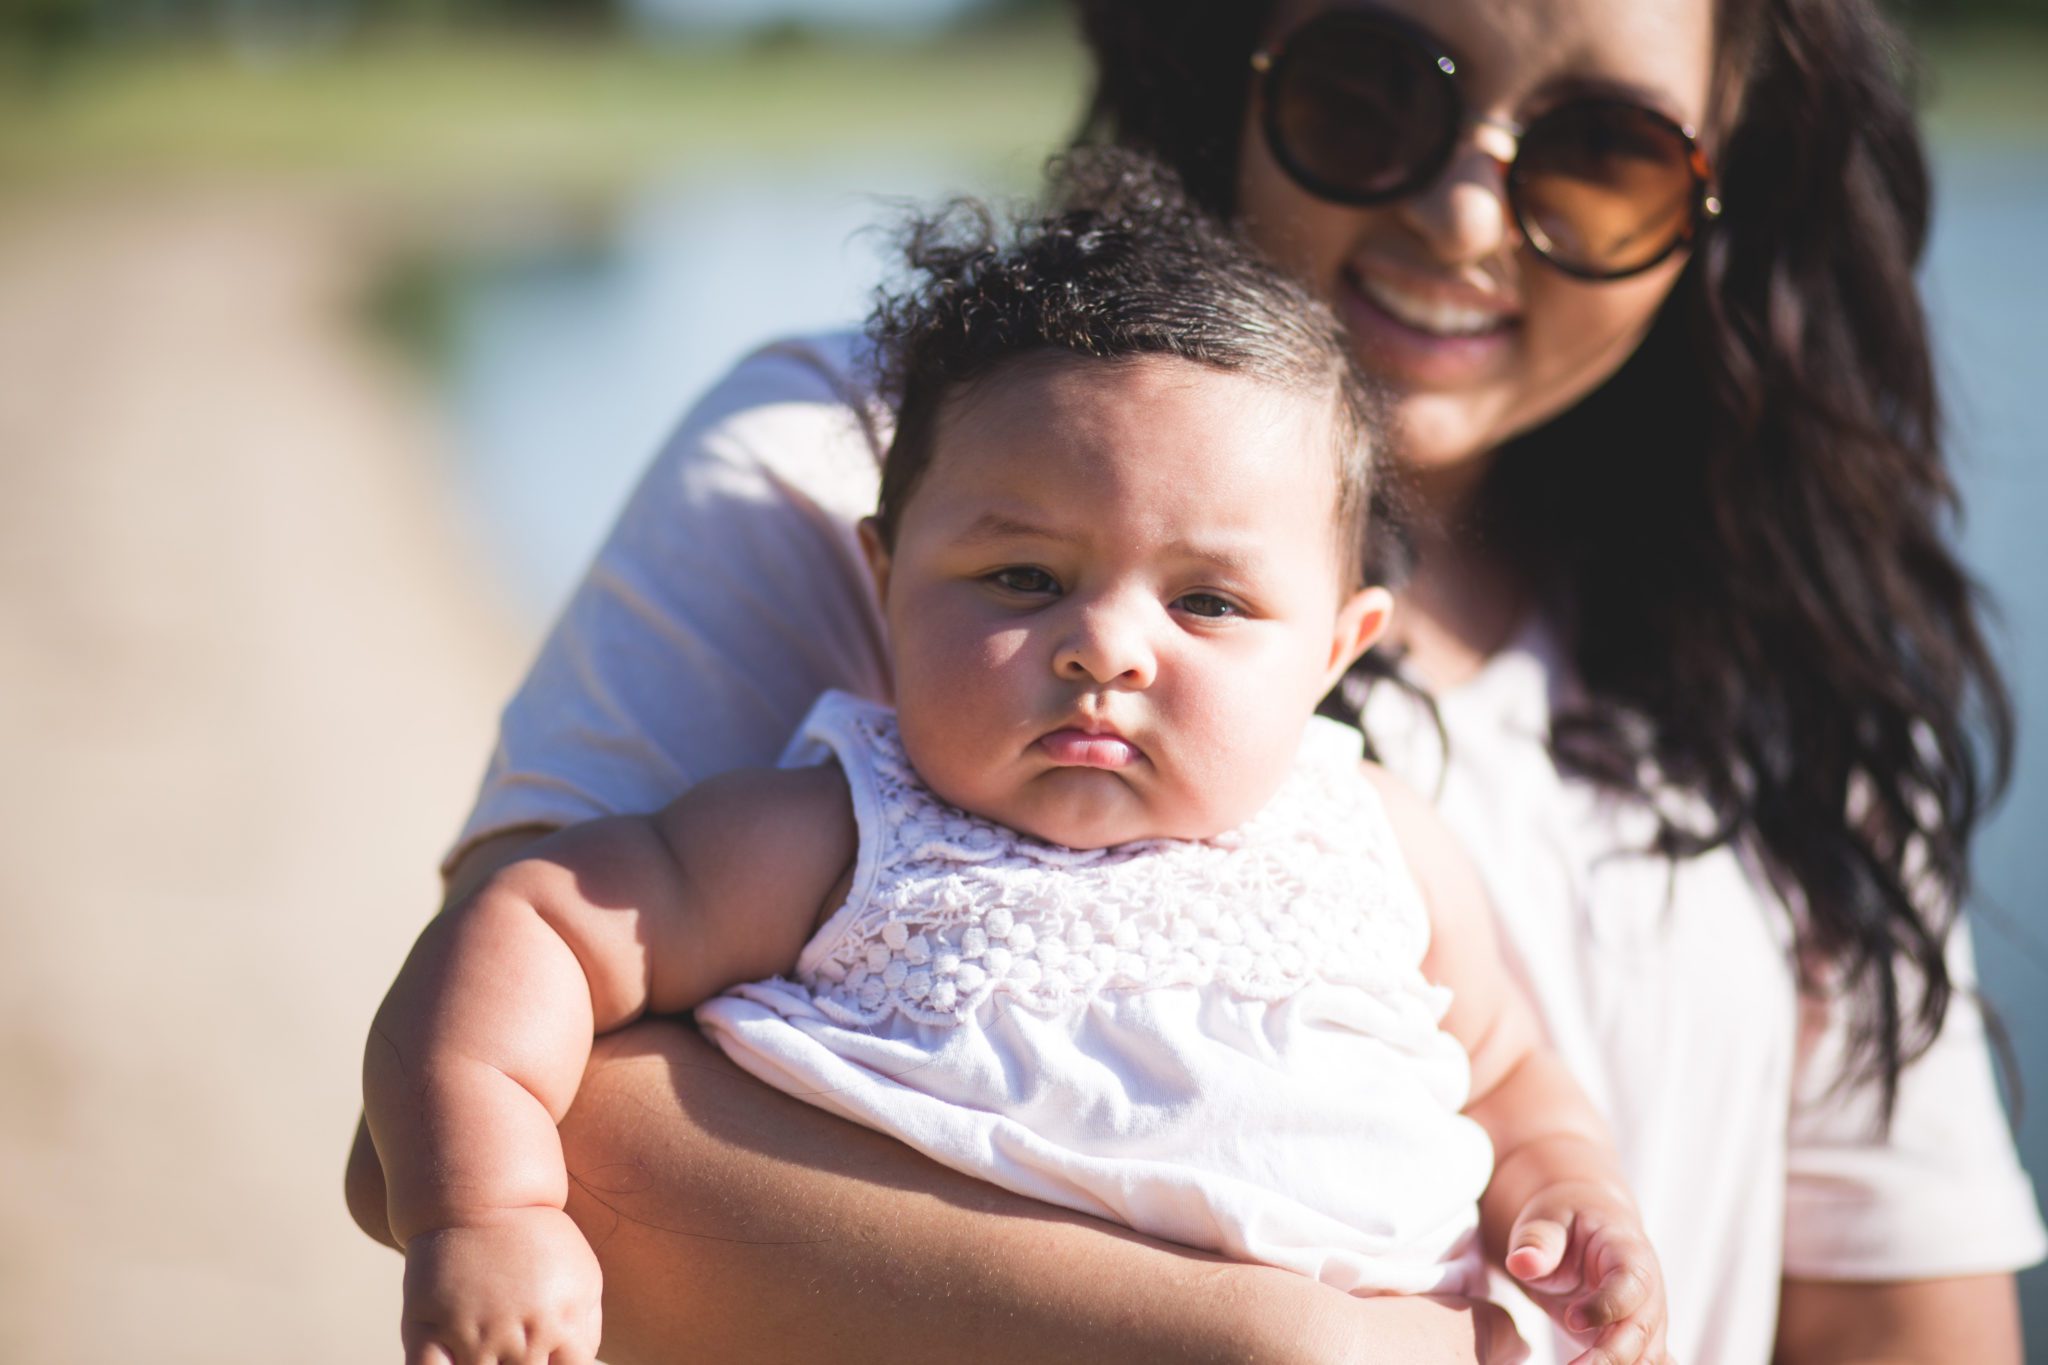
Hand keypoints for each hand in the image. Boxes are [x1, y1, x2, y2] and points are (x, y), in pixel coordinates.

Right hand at [400, 1208, 602, 1364]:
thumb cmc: (535, 1238)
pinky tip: (455, 1360)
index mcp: (558, 1325)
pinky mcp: (426, 1331)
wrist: (480, 1200)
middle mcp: (518, 1337)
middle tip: (515, 1352)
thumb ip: (586, 1329)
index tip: (546, 1357)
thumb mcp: (582, 1275)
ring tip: (492, 1352)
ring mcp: (472, 1336)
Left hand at [1504, 1182, 1669, 1364]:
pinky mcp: (1638, 1343)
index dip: (1605, 1306)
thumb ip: (1537, 1241)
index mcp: (1629, 1254)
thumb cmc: (1565, 1224)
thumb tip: (1521, 1263)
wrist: (1587, 1228)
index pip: (1629, 1284)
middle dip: (1610, 1358)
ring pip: (1647, 1357)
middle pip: (1641, 1331)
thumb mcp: (1547, 1221)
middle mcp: (1648, 1292)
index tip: (1571, 1320)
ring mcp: (1647, 1321)